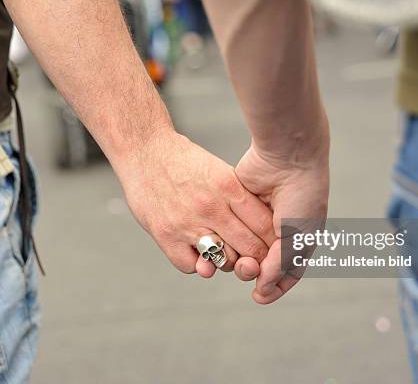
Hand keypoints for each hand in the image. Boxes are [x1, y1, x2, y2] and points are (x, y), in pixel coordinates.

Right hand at [114, 130, 275, 275]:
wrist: (144, 150)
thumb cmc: (184, 160)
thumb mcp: (220, 171)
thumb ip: (239, 199)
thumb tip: (263, 227)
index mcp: (228, 186)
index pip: (264, 225)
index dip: (273, 240)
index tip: (273, 245)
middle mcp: (210, 207)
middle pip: (249, 247)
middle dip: (257, 257)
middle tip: (254, 257)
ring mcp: (187, 223)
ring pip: (223, 261)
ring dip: (228, 262)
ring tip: (225, 252)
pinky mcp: (165, 234)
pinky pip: (191, 266)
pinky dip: (198, 265)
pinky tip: (198, 252)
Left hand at [234, 120, 329, 303]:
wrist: (288, 156)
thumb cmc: (302, 195)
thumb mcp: (296, 235)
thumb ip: (279, 264)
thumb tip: (262, 288)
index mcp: (301, 239)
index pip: (288, 273)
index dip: (275, 287)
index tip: (259, 295)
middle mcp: (281, 231)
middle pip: (263, 264)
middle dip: (254, 271)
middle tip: (246, 267)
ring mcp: (260, 218)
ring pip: (245, 249)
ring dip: (240, 258)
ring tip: (238, 259)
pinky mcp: (241, 205)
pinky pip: (233, 229)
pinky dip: (229, 239)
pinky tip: (222, 246)